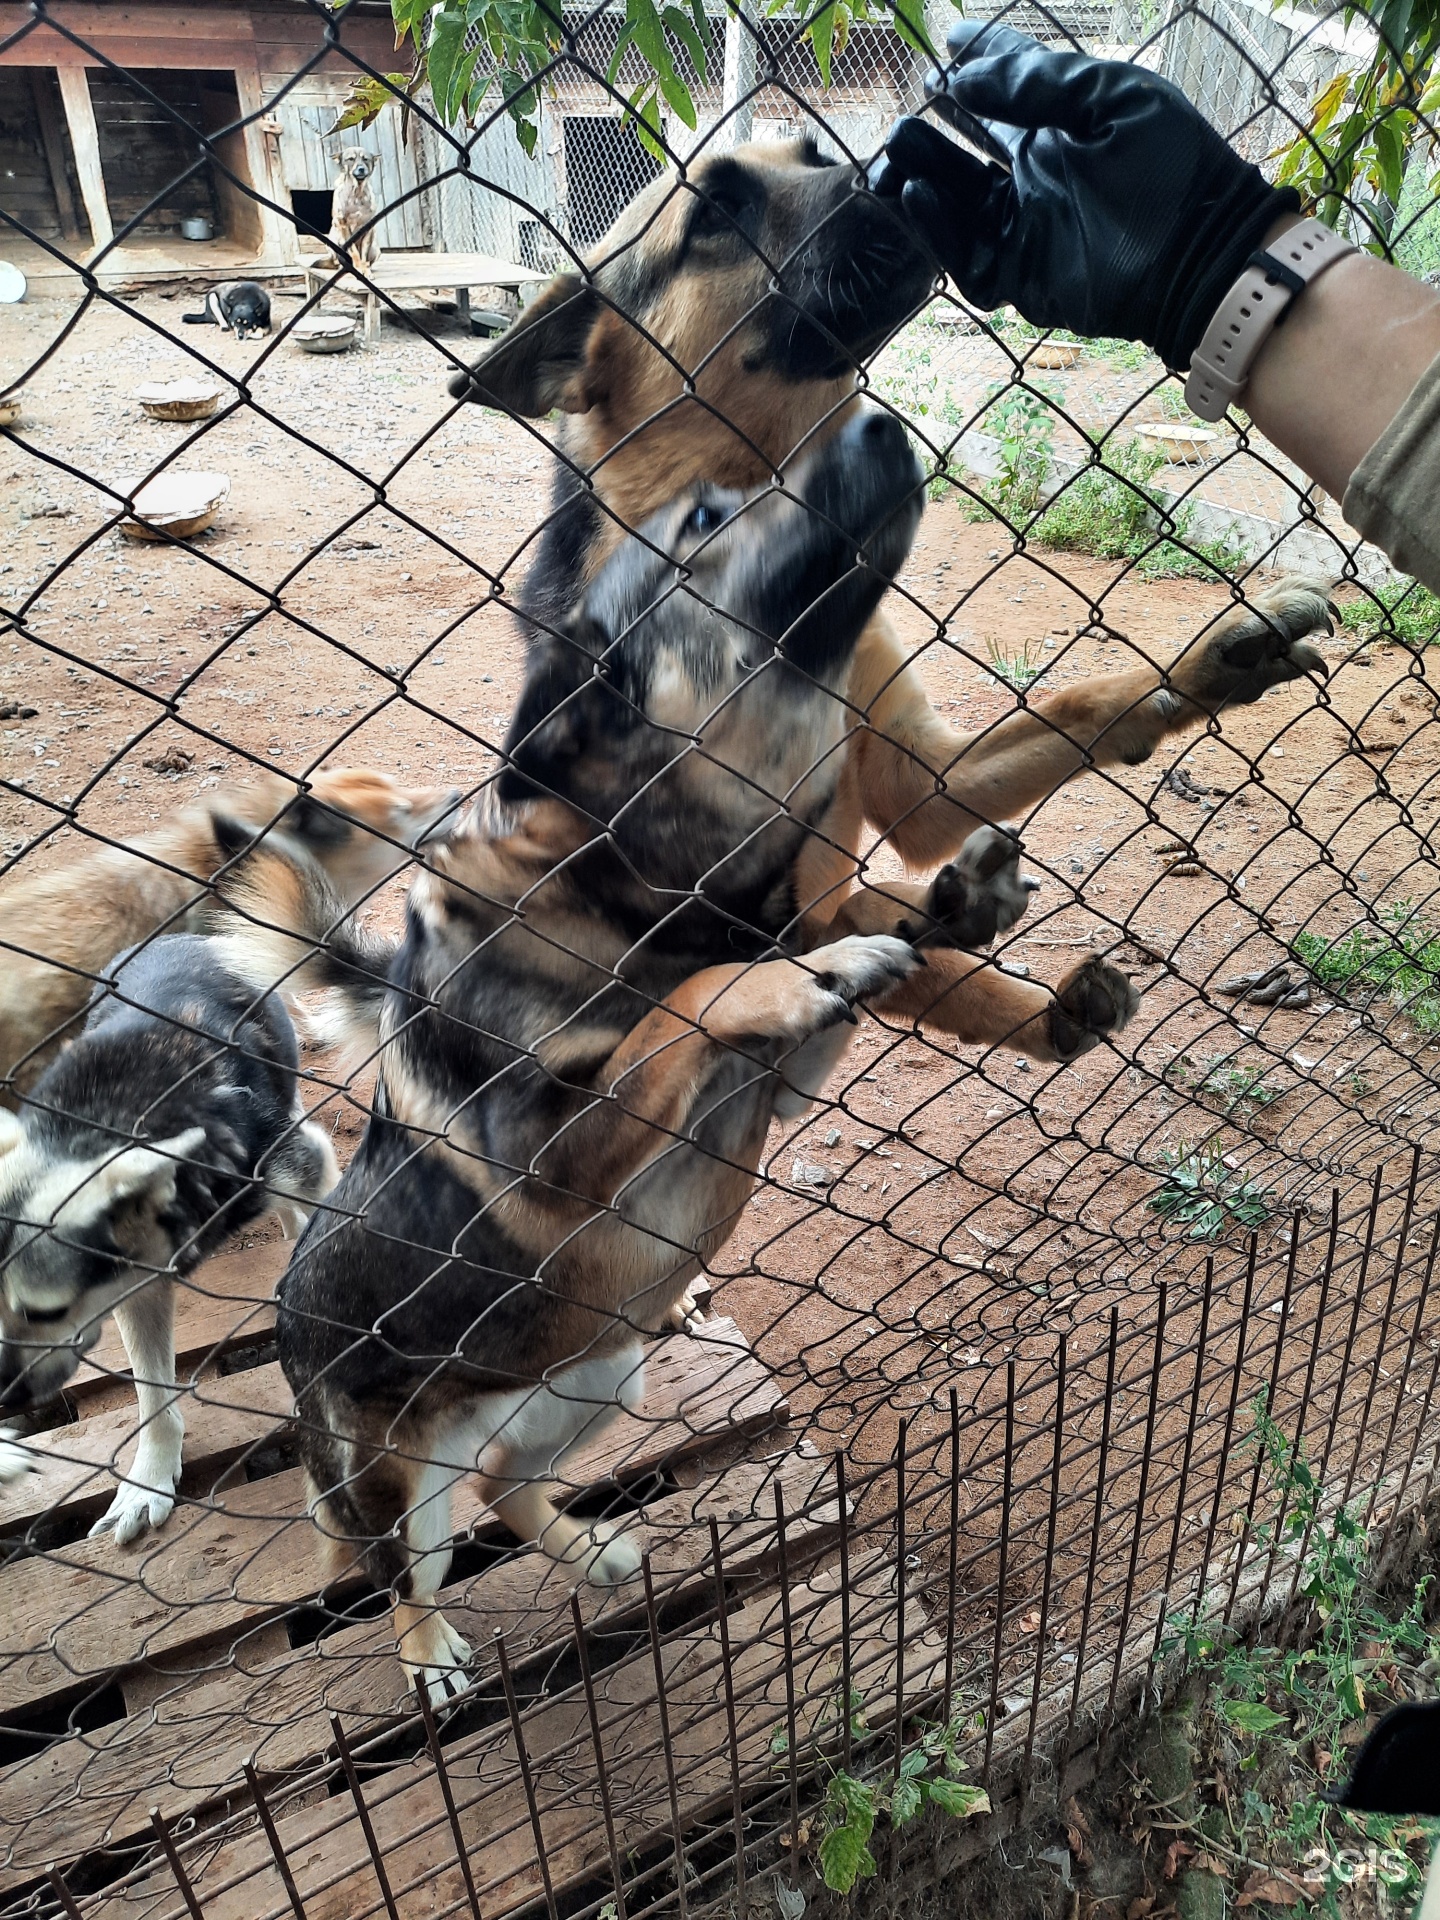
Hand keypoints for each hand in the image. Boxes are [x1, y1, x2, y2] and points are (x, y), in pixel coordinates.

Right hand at [874, 21, 1298, 370]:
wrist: (1200, 256)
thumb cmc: (1173, 170)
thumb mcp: (1114, 99)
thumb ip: (1042, 85)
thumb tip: (966, 76)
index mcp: (1066, 128)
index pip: (1010, 88)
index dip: (980, 61)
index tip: (948, 40)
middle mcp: (1040, 176)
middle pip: (971, 147)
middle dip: (937, 126)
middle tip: (909, 108)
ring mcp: (1028, 228)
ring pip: (959, 201)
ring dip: (927, 172)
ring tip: (899, 147)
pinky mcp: (1021, 276)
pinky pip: (966, 256)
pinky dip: (939, 229)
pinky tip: (920, 194)